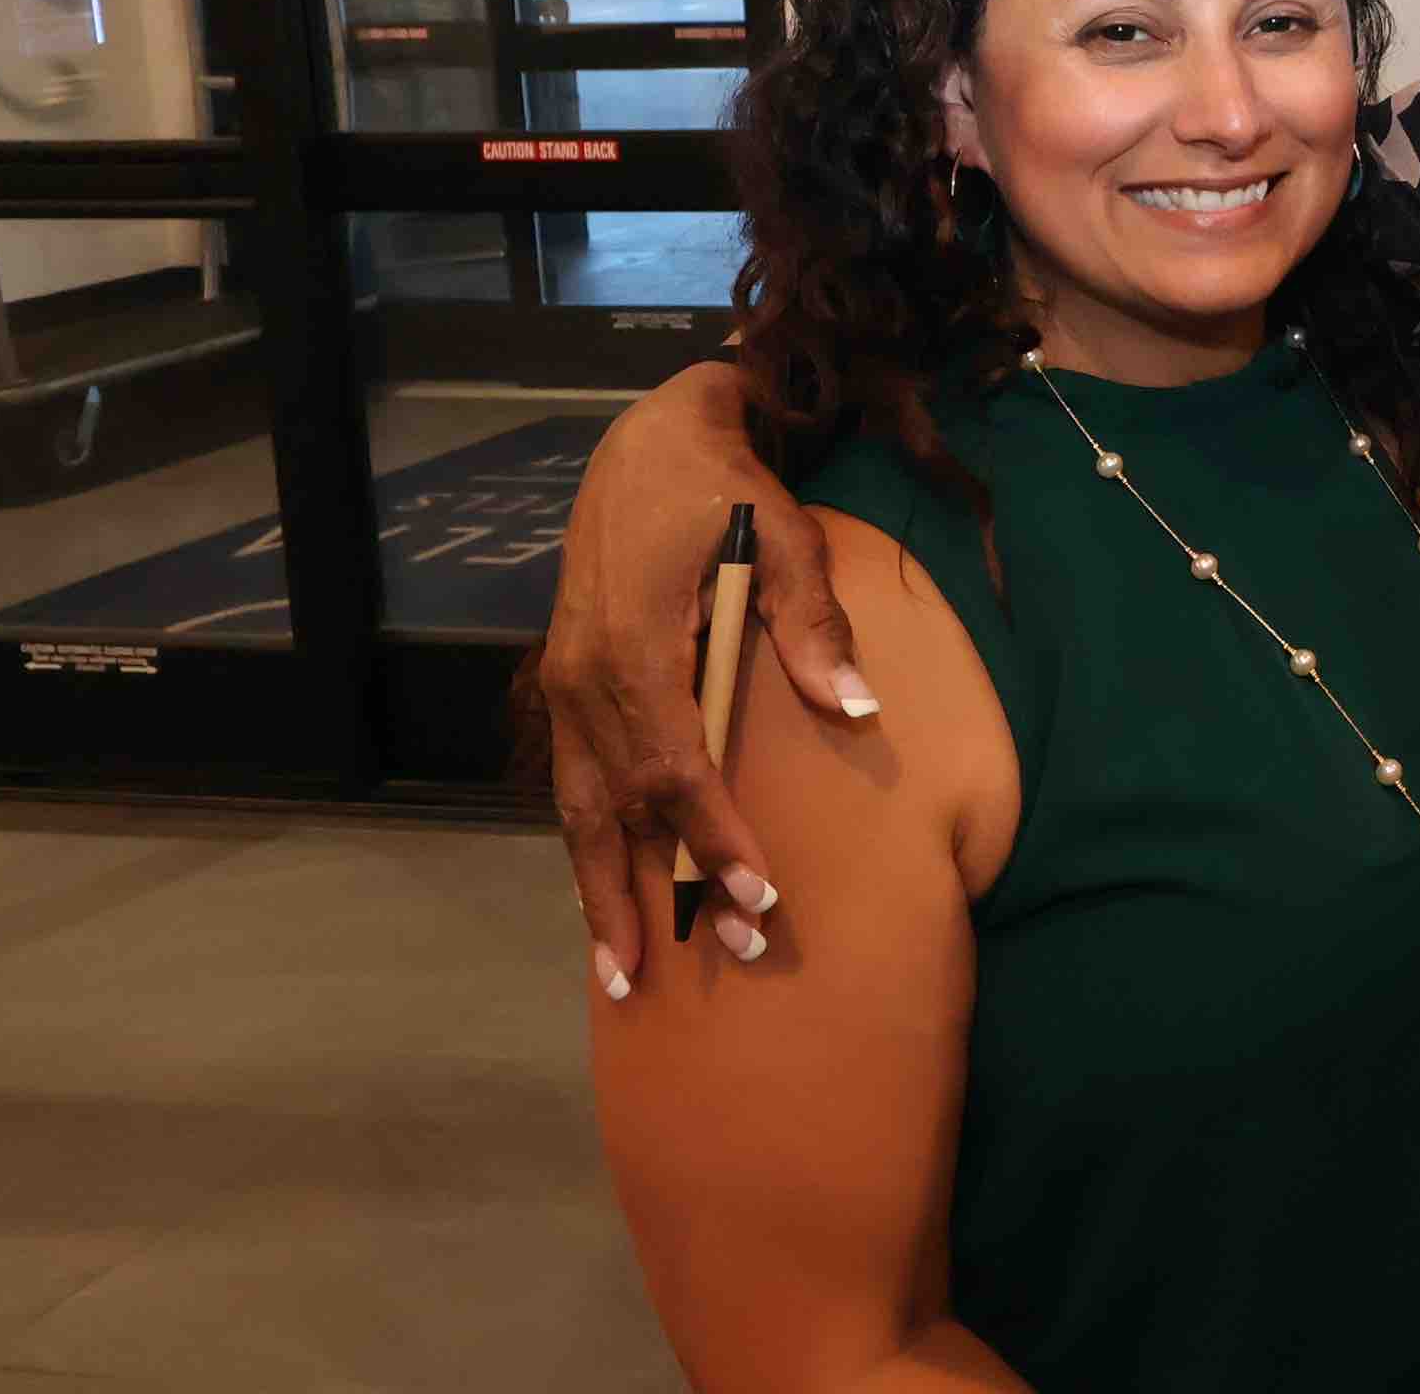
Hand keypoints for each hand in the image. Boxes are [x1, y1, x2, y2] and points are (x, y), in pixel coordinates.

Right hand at [538, 361, 863, 1000]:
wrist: (646, 443)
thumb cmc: (725, 489)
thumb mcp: (785, 536)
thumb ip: (813, 626)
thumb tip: (854, 709)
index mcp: (636, 645)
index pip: (676, 769)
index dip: (715, 840)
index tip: (759, 899)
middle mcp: (585, 677)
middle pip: (621, 808)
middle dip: (664, 889)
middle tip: (724, 955)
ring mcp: (565, 685)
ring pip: (580, 810)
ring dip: (602, 892)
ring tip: (626, 975)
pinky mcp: (566, 685)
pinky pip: (574, 784)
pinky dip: (587, 849)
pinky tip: (603, 904)